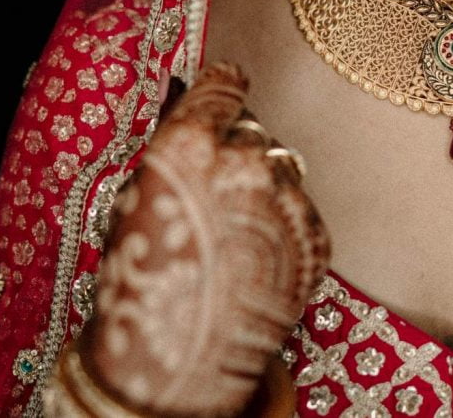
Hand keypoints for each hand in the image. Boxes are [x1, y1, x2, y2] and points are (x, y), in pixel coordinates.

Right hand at [69, 61, 329, 415]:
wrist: (181, 366)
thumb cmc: (143, 288)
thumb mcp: (136, 203)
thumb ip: (174, 153)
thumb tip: (193, 114)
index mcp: (190, 145)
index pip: (223, 86)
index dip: (224, 87)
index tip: (229, 85)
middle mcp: (245, 161)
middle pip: (253, 130)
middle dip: (238, 151)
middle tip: (219, 193)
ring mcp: (287, 199)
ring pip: (282, 169)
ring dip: (264, 189)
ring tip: (236, 236)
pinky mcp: (316, 236)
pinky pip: (301, 211)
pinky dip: (284, 226)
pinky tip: (257, 258)